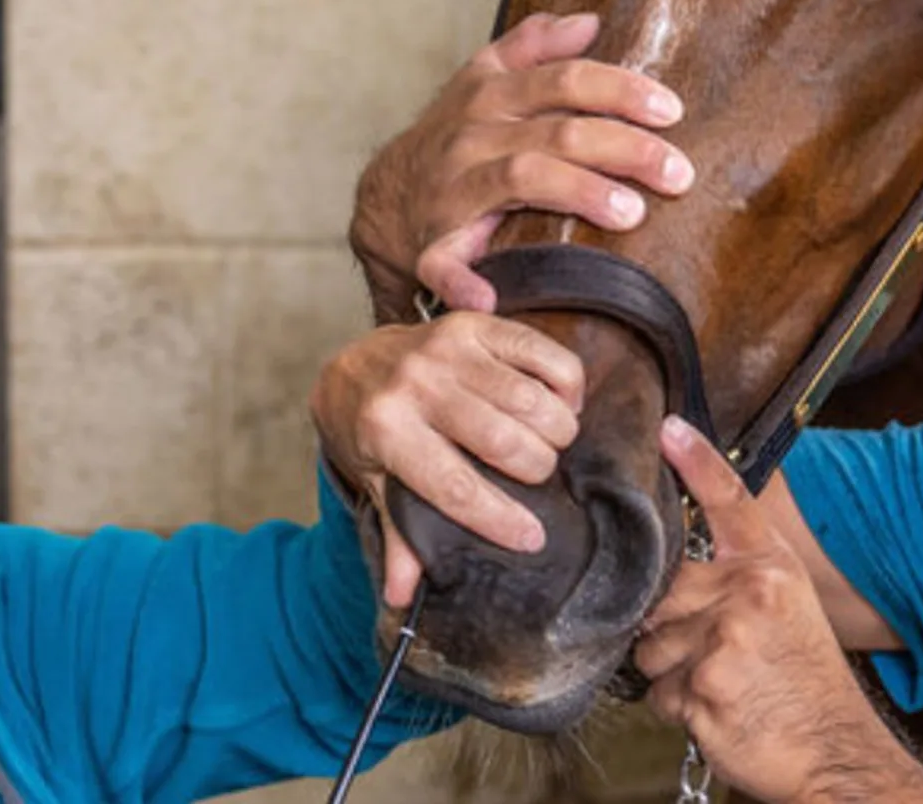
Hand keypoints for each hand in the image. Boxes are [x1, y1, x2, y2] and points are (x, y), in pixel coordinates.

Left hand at [311, 312, 583, 606]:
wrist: (355, 366)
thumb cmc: (374, 435)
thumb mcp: (378, 486)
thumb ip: (397, 537)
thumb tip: (404, 598)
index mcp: (387, 432)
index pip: (456, 488)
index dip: (500, 519)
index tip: (532, 539)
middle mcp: (415, 386)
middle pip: (504, 443)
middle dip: (536, 471)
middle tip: (536, 478)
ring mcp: (447, 349)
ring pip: (531, 401)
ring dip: (555, 432)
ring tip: (549, 445)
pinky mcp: (475, 324)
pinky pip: (546, 354)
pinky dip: (567, 385)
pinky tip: (559, 405)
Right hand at [349, 12, 693, 320]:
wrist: (384, 201)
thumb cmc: (454, 138)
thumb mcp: (482, 80)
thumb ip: (534, 48)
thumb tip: (590, 20)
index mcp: (491, 95)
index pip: (566, 80)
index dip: (621, 91)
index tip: (672, 111)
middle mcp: (473, 136)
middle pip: (560, 132)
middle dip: (625, 149)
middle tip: (679, 172)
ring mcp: (453, 188)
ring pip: (522, 179)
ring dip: (578, 192)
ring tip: (632, 213)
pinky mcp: (433, 244)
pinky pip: (443, 263)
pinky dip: (461, 282)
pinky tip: (488, 300)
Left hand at [636, 417, 922, 803]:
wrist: (833, 750)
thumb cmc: (806, 683)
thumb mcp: (789, 610)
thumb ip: (737, 582)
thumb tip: (666, 581)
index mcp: (772, 569)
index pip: (731, 502)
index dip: (696, 462)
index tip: (668, 428)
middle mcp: (750, 595)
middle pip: (663, 593)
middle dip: (670, 629)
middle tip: (718, 654)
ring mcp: (726, 641)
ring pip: (651, 648)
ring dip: (672, 673)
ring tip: (723, 685)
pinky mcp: (705, 688)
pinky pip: (658, 693)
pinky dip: (678, 708)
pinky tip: (719, 711)